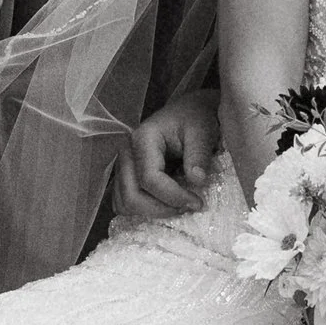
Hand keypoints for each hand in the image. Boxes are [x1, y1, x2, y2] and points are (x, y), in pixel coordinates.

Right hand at [112, 88, 220, 224]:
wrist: (187, 112)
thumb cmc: (195, 118)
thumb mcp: (203, 131)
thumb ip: (199, 154)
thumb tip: (197, 181)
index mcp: (143, 139)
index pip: (150, 179)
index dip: (173, 197)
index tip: (197, 203)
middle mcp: (126, 153)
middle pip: (131, 196)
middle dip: (161, 209)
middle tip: (188, 207)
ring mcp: (122, 166)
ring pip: (124, 204)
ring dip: (152, 212)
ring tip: (178, 206)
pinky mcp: (125, 176)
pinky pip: (124, 203)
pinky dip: (143, 211)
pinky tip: (166, 204)